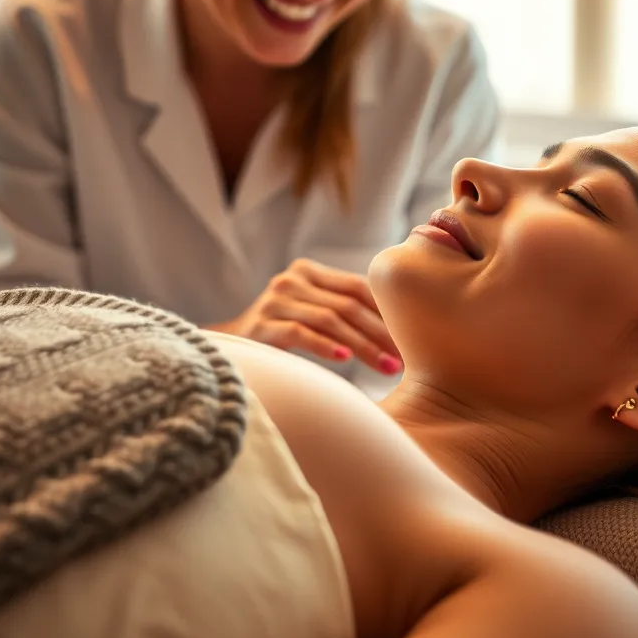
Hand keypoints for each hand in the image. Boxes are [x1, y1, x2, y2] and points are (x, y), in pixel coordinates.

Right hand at [214, 259, 402, 374]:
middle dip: (380, 333)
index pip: (357, 287)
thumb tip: (397, 328)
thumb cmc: (281, 331)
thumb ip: (342, 308)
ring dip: (363, 346)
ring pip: (329, 320)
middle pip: (347, 305)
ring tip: (386, 366)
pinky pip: (300, 333)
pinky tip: (344, 358)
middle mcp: (292, 279)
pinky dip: (325, 346)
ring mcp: (274, 300)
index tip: (409, 337)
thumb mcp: (311, 310)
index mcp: (309, 271)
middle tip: (403, 358)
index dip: (385, 312)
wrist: (227, 346)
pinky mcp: (260, 324)